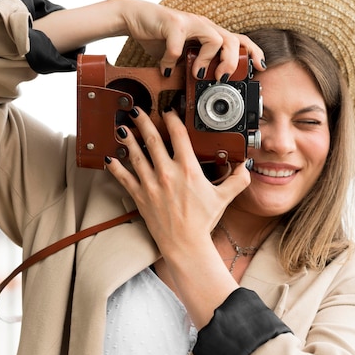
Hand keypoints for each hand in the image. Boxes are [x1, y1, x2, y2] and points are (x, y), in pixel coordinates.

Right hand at [33, 0, 265, 80]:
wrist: (133, 17)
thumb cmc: (159, 37)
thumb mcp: (182, 58)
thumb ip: (194, 68)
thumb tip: (203, 91)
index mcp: (209, 33)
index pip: (240, 39)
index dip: (253, 52)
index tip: (259, 68)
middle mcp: (203, 26)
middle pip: (232, 40)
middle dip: (232, 63)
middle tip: (222, 78)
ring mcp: (189, 22)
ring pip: (214, 39)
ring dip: (208, 60)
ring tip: (197, 73)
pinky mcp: (171, 22)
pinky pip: (178, 45)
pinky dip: (173, 60)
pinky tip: (166, 68)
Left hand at [103, 104, 250, 257]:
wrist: (185, 244)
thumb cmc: (203, 221)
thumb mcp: (224, 198)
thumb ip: (238, 180)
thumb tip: (245, 167)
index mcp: (188, 169)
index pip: (178, 135)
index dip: (172, 119)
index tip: (168, 111)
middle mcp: (167, 173)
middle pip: (152, 140)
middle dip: (143, 122)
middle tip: (136, 110)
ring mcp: (151, 184)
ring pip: (135, 155)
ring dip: (128, 140)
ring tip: (122, 128)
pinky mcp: (140, 196)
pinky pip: (124, 178)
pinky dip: (116, 167)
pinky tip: (110, 158)